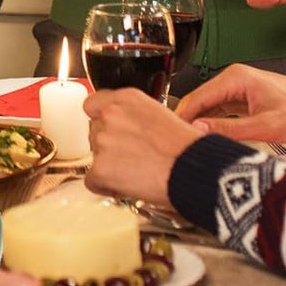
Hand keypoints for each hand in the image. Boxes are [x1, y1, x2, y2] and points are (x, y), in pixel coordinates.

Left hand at [83, 89, 201, 207]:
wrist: (194, 170)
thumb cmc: (187, 148)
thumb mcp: (162, 116)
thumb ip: (136, 117)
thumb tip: (129, 129)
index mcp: (127, 98)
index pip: (94, 104)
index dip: (102, 120)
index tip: (110, 130)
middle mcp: (111, 115)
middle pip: (94, 130)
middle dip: (109, 145)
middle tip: (131, 157)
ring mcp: (103, 140)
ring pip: (93, 155)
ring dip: (108, 165)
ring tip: (135, 172)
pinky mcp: (100, 168)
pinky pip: (91, 181)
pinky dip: (105, 187)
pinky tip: (125, 187)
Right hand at [175, 64, 285, 143]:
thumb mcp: (264, 127)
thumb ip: (228, 129)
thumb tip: (199, 130)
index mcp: (235, 78)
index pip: (195, 97)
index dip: (180, 117)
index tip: (170, 134)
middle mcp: (233, 79)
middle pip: (199, 101)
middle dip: (187, 120)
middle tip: (178, 143)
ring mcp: (237, 88)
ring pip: (208, 107)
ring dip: (200, 122)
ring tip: (191, 142)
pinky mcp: (243, 98)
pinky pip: (220, 110)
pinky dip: (212, 123)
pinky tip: (210, 137)